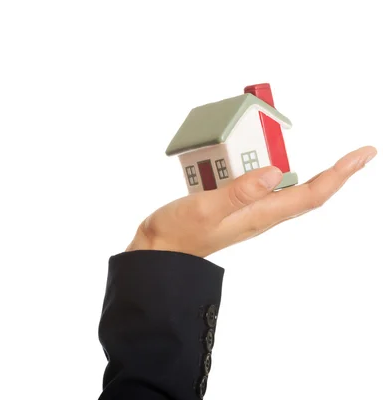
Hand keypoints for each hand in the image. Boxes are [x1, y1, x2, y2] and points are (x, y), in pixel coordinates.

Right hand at [127, 146, 377, 256]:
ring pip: (278, 184)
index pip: (311, 194)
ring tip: (269, 140)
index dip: (340, 175)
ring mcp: (246, 210)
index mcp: (259, 214)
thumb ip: (239, 192)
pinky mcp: (231, 205)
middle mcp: (259, 212)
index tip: (363, 154)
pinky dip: (255, 164)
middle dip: (327, 170)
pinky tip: (239, 155)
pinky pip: (253, 182)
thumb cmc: (178, 234)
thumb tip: (275, 172)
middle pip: (304, 189)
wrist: (157, 250)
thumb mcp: (206, 208)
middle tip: (335, 147)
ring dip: (284, 162)